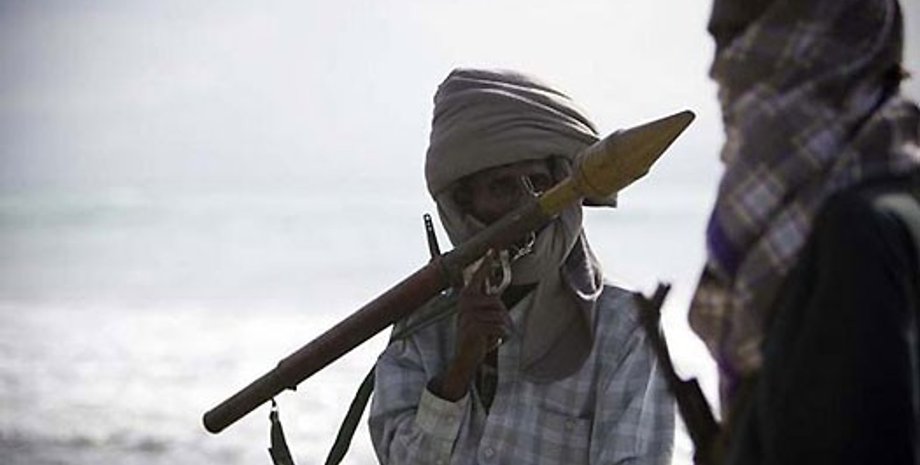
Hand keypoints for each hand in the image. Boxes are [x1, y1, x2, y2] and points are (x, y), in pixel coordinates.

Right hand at [433, 251, 512, 400]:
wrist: (464, 356)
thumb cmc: (475, 335)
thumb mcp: (478, 316)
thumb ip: (485, 303)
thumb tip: (494, 294)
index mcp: (467, 296)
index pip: (479, 276)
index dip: (487, 263)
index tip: (493, 248)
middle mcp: (466, 302)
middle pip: (499, 304)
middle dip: (501, 319)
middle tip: (489, 331)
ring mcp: (470, 314)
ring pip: (502, 318)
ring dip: (501, 330)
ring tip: (488, 337)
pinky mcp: (475, 326)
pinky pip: (501, 329)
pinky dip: (501, 338)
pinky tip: (489, 342)